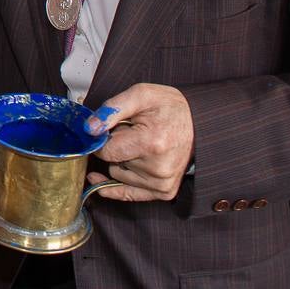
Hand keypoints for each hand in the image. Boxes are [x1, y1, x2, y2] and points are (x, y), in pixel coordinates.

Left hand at [85, 83, 193, 201]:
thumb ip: (112, 109)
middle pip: (112, 163)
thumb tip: (90, 129)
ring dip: (122, 161)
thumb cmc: (170, 107)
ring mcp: (162, 183)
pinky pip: (127, 193)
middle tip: (132, 132)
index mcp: (151, 143)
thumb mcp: (140, 95)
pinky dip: (115, 186)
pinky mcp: (164, 191)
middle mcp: (157, 168)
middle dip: (115, 147)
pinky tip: (100, 181)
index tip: (107, 129)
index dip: (102, 138)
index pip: (106, 151)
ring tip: (140, 145)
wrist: (199, 124)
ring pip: (118, 175)